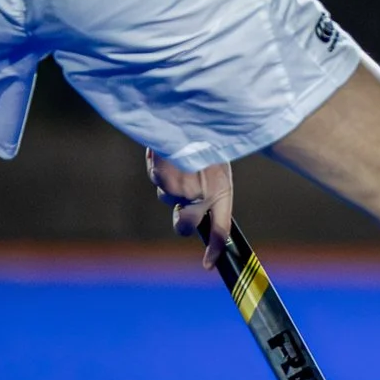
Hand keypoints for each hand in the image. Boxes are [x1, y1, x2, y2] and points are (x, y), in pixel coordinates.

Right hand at [147, 149, 233, 267]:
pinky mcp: (161, 178)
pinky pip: (157, 181)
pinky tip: (169, 155)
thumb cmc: (207, 139)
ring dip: (171, 186)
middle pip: (183, 226)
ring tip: (180, 162)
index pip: (220, 229)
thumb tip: (194, 208)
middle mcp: (201, 194)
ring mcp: (179, 188)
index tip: (209, 265)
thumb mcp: (218, 164)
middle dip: (182, 220)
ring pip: (167, 199)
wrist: (191, 114)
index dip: (215, 250)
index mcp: (222, 190)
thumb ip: (208, 188)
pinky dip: (160, 170)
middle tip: (185, 201)